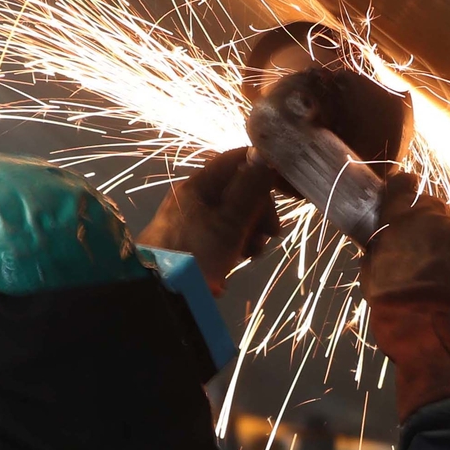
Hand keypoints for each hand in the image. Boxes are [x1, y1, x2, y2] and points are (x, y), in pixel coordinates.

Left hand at [138, 148, 279, 295]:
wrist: (159, 294)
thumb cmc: (196, 255)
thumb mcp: (230, 222)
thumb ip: (249, 188)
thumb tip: (263, 154)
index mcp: (200, 185)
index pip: (238, 160)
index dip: (266, 169)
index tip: (290, 190)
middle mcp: (193, 197)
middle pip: (237, 189)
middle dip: (260, 209)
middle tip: (271, 233)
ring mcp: (189, 219)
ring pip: (231, 213)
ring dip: (250, 229)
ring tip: (254, 253)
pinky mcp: (188, 241)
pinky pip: (220, 232)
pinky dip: (235, 242)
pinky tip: (239, 258)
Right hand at [361, 173, 449, 309]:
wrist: (427, 317)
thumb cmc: (392, 297)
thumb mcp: (371, 268)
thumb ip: (379, 247)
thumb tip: (382, 246)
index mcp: (397, 216)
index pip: (401, 184)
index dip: (404, 186)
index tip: (407, 187)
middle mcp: (429, 215)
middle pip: (432, 207)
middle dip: (429, 223)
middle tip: (424, 248)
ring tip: (443, 274)